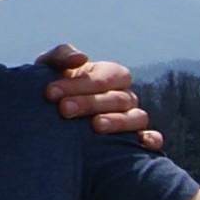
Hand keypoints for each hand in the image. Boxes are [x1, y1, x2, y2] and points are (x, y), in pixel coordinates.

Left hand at [35, 44, 162, 151]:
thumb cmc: (52, 91)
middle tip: (63, 109)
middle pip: (118, 98)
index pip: (104, 78)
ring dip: (118, 121)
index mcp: (110, 75)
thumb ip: (61, 56)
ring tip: (95, 126)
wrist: (46, 122)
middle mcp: (125, 97)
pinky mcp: (135, 140)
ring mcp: (132, 118)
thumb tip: (81, 58)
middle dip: (90, 103)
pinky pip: (152, 139)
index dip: (79, 84)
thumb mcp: (50, 69)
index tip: (50, 93)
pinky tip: (142, 143)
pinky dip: (152, 139)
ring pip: (136, 117)